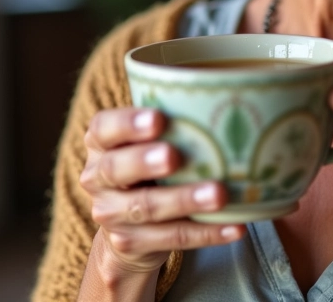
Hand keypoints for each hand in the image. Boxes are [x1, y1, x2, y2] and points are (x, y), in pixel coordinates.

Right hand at [79, 107, 244, 276]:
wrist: (129, 225)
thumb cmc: (150, 162)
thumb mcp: (149, 138)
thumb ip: (173, 118)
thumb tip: (229, 90)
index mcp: (101, 142)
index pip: (104, 128)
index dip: (127, 123)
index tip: (159, 119)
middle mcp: (97, 177)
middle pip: (116, 169)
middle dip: (145, 162)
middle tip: (174, 156)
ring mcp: (111, 214)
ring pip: (146, 206)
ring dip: (184, 200)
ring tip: (219, 194)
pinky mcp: (131, 243)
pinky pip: (172, 238)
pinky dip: (207, 232)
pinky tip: (235, 225)